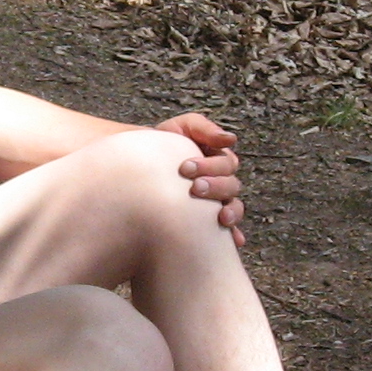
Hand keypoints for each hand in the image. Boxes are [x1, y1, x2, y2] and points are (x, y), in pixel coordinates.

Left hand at [152, 112, 245, 245]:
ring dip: (231, 212)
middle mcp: (221, 183)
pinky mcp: (207, 222)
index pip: (227, 164)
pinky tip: (234, 242)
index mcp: (218, 161)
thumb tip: (230, 139)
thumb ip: (204, 128)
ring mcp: (216, 204)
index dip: (210, 166)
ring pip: (234, 208)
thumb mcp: (180, 129)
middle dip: (216, 187)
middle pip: (231, 186)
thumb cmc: (163, 144)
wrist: (138, 165)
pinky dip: (233, 236)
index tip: (185, 168)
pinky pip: (226, 232)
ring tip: (220, 218)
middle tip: (195, 188)